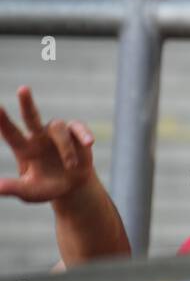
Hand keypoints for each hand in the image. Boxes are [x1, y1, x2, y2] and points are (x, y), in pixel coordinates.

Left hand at [0, 87, 95, 203]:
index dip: (3, 121)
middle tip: (22, 89)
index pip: (11, 133)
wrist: (73, 186)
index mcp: (25, 148)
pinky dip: (84, 134)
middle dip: (27, 103)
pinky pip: (79, 128)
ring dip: (66, 150)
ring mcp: (58, 133)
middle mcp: (39, 136)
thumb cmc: (47, 187)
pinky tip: (89, 142)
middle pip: (31, 117)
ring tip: (72, 167)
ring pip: (59, 131)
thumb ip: (14, 188)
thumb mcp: (30, 192)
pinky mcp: (77, 133)